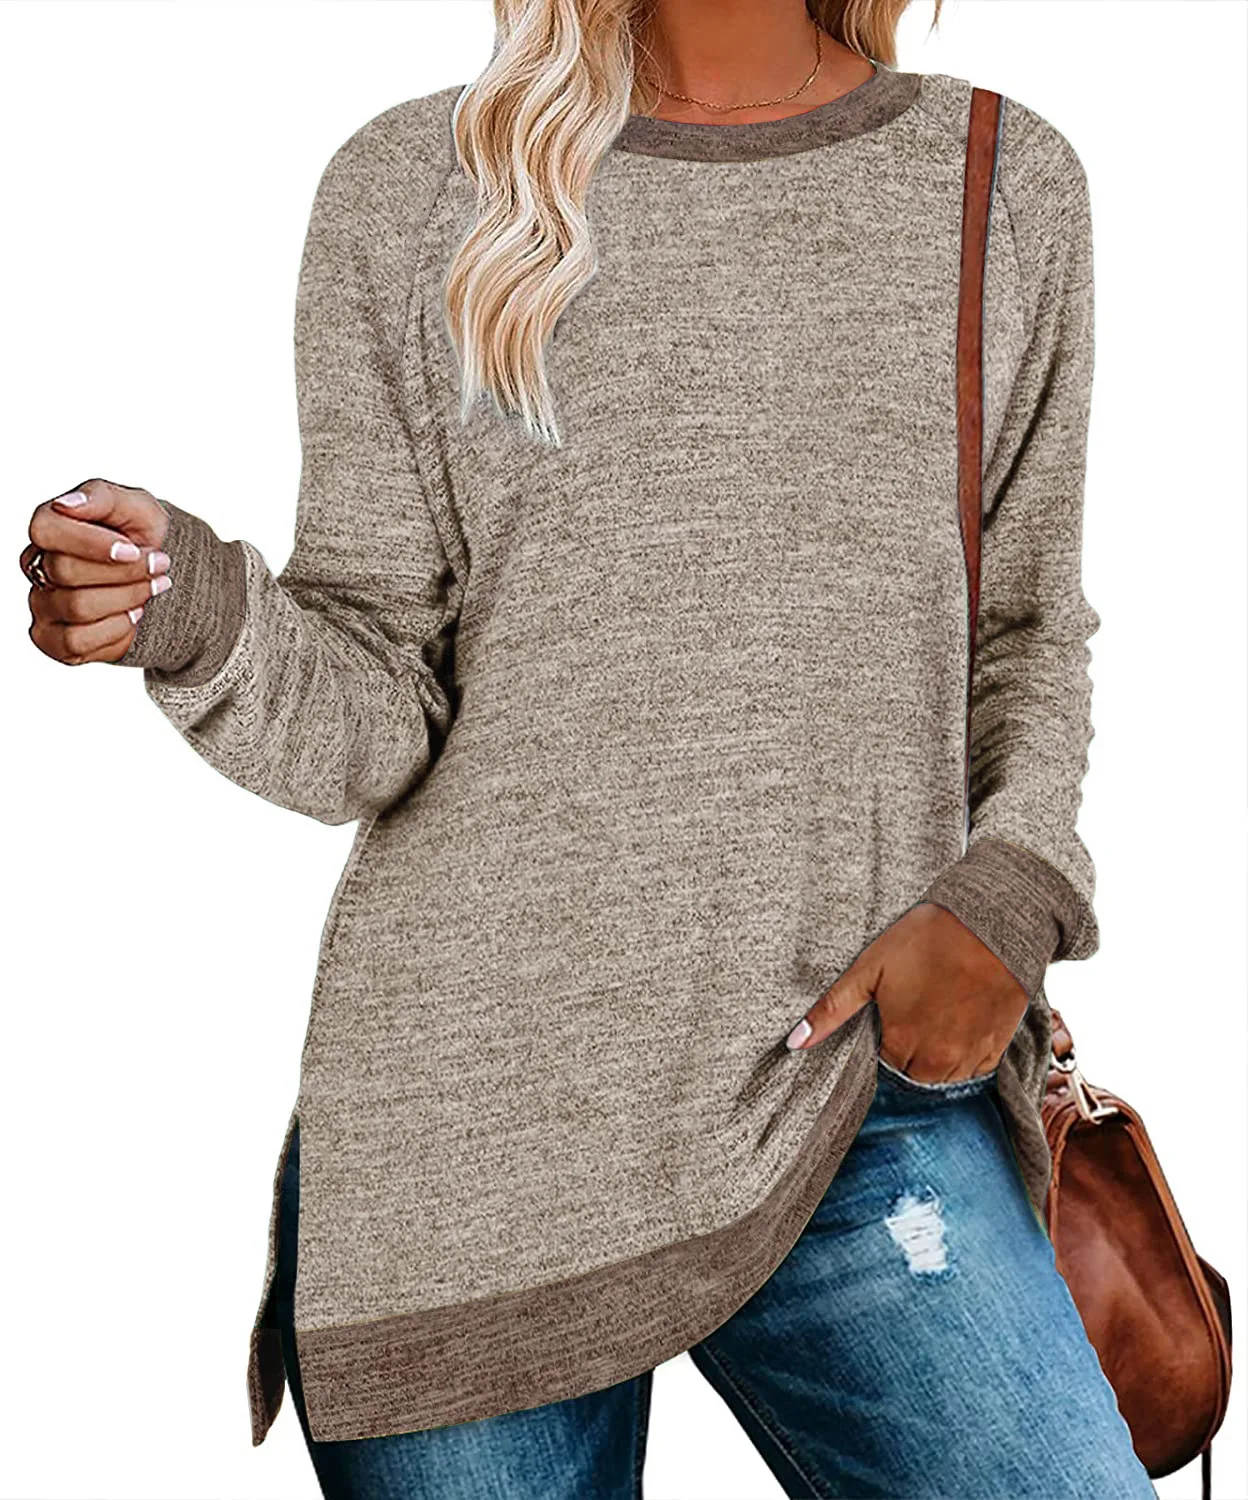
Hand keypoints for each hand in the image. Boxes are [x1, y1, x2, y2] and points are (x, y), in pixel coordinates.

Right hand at [23, 479, 172, 664]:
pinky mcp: (54, 641)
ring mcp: (42, 605)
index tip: (133, 549)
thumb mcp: (136, 507)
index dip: (91, 543)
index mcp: (49, 527)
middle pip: (67, 572)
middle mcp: (36, 566)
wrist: (161, 575)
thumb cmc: (141, 535)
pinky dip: (117, 629)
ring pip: (77, 607)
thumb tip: (67, 504)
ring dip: (127, 598)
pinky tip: (134, 614)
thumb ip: (101, 497)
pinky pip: (77, 642)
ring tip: (153, 588)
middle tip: (159, 566)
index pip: (47, 531)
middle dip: (124, 572)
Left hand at [785, 902, 1028, 1081]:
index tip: (893, 1016)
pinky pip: (975, 1070)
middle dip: (909, 1053)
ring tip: (938, 1014)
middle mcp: (936, 1061)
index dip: (886, 1041)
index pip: (884, 1067)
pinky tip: (962, 1019)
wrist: (992, 924)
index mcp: (902, 1043)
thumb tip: (793, 1043)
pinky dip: (965, 1054)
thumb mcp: (869, 968)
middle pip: (913, 1076)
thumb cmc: (927, 940)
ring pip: (944, 1077)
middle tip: (915, 1012)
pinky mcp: (997, 1049)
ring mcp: (970, 1057)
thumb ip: (832, 1009)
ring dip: (936, 1058)